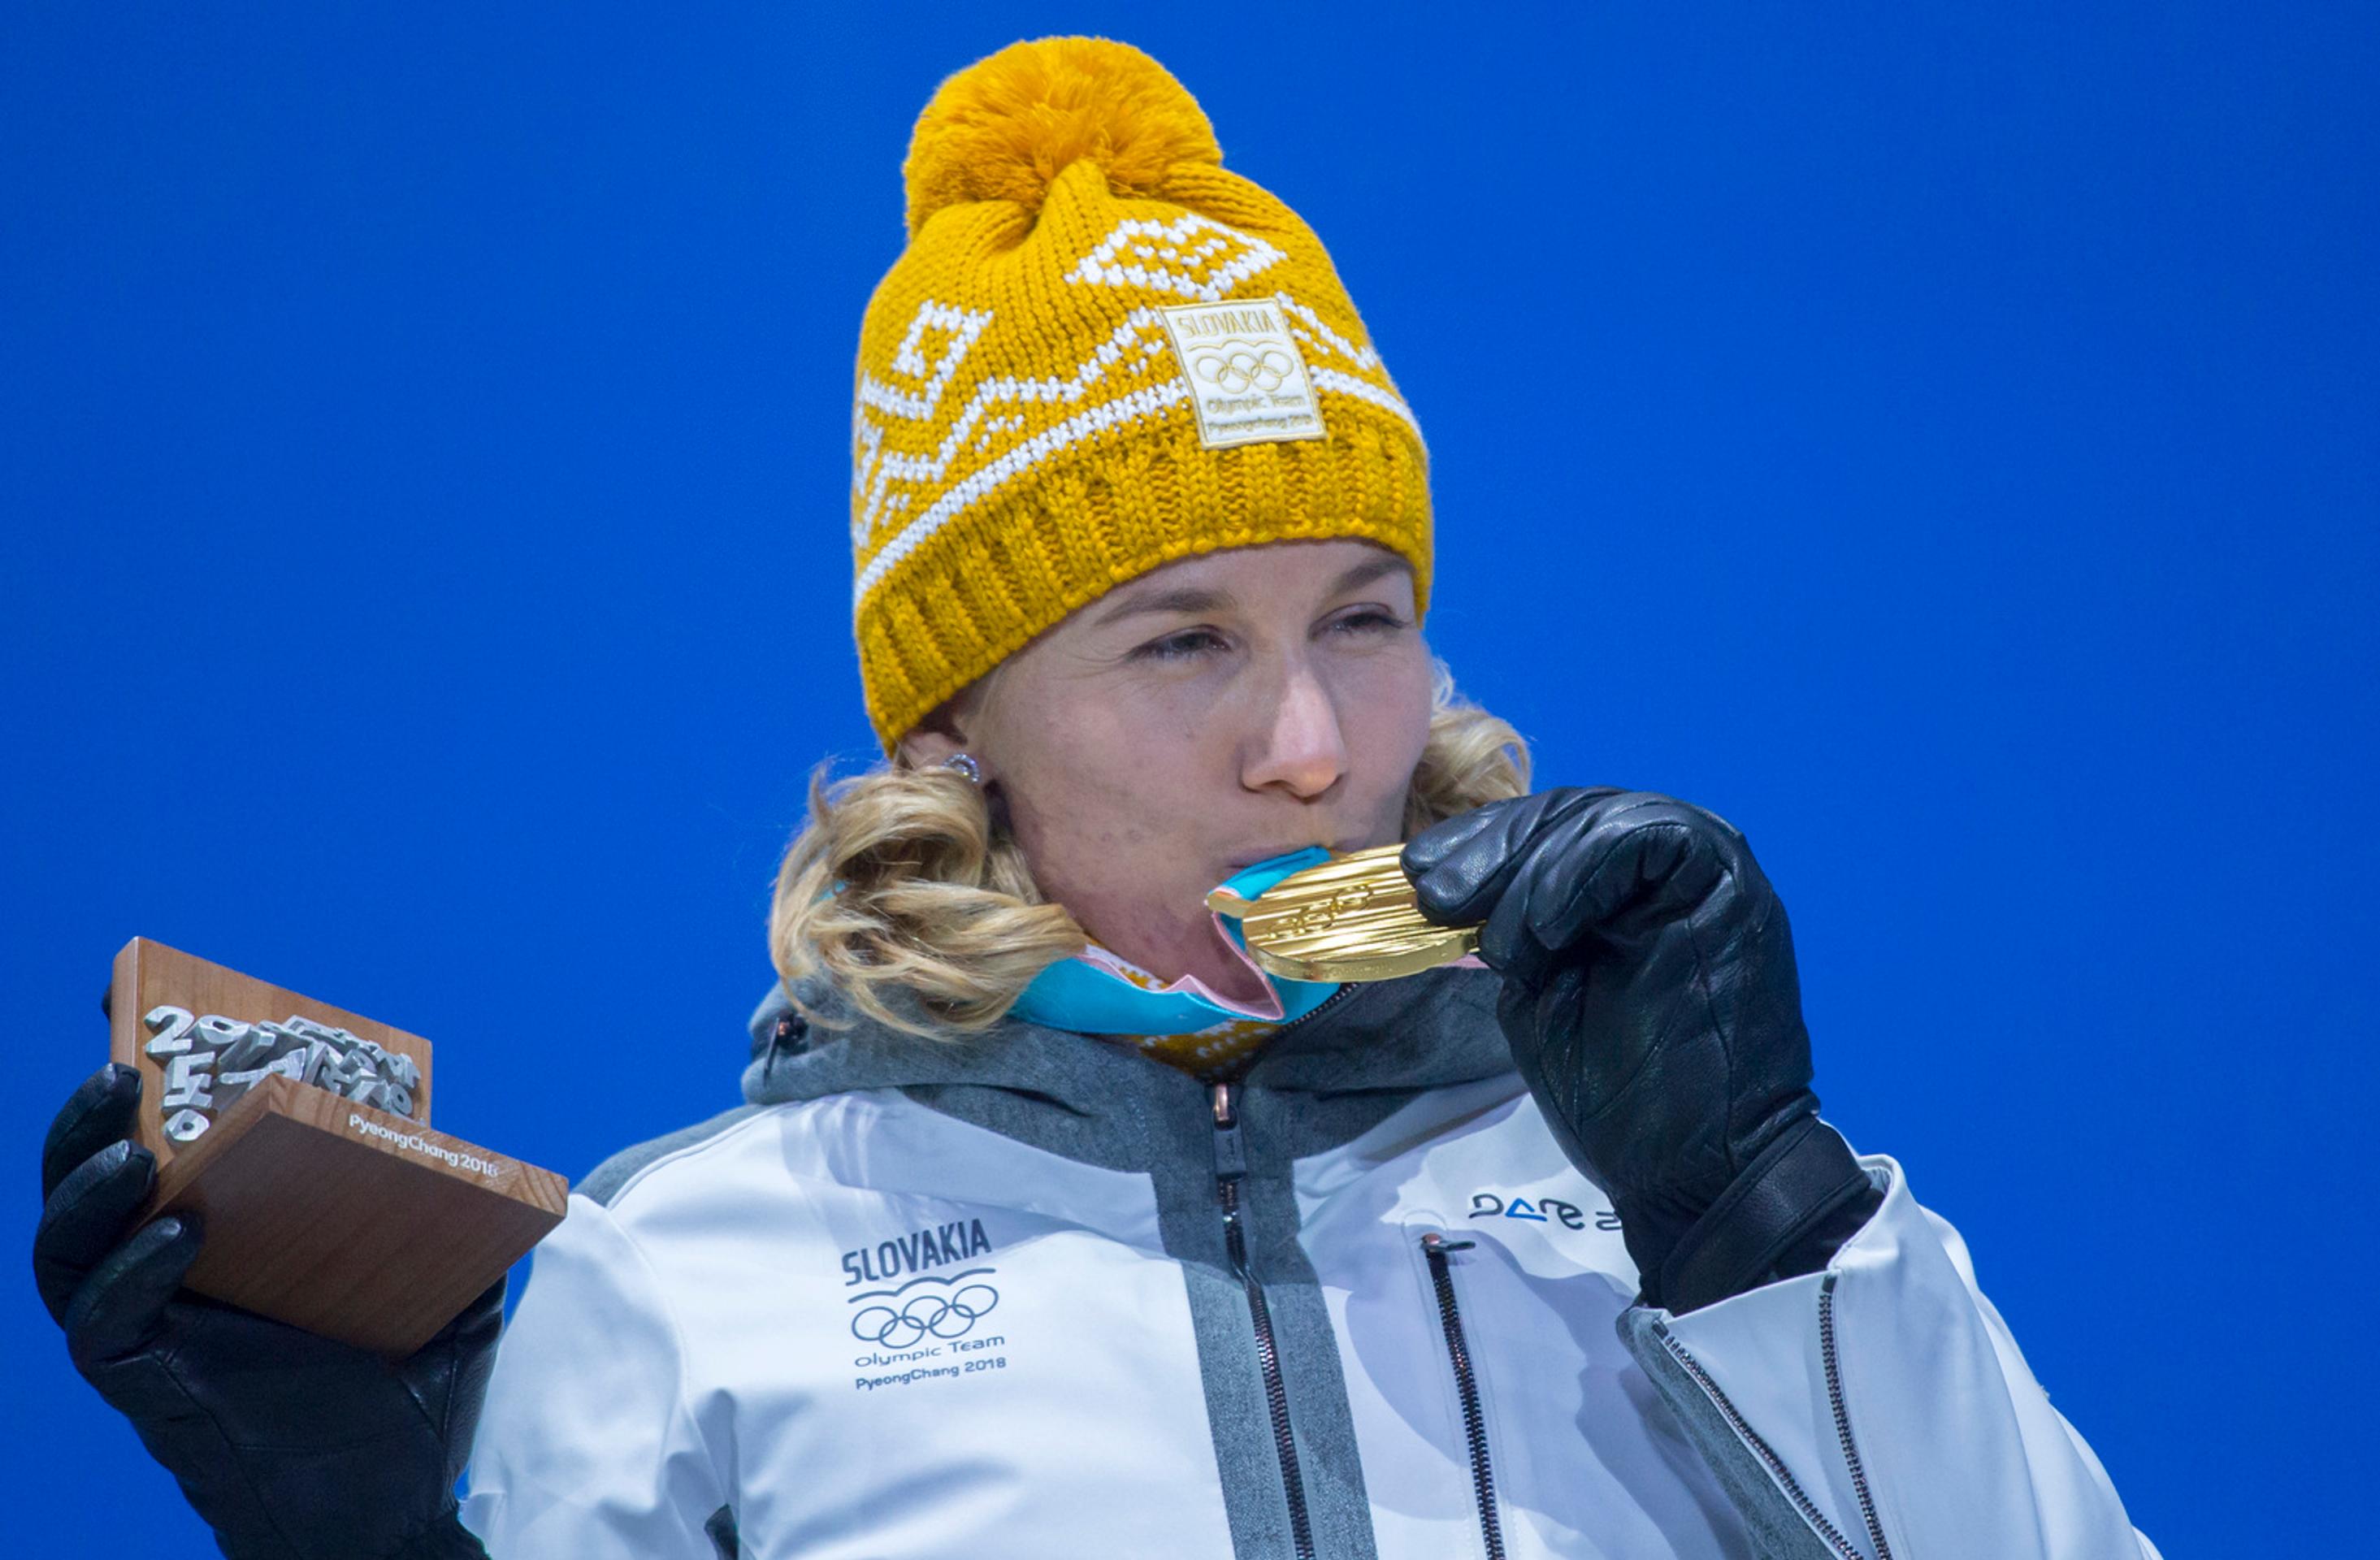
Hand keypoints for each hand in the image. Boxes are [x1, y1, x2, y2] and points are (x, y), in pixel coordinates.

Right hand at [34, 1063, 497, 1559]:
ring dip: (85, 1190)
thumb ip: (464, 1232)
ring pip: (66, 1250)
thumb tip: (504, 1172)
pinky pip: (101, 1324)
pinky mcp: (142, 1383)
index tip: (133, 1013)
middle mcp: (167, 1274)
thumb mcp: (445, 1296)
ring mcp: (147, 1329)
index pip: (161, 1149)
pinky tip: (178, 1236)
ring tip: (134, 1146)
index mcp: (227, 1237)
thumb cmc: (402, 1403)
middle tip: (122, 1069)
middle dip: (86, 1124)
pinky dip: (129, 1275)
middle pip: (90, 1185)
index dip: (134, 1090)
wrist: (385, 1511)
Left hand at [1405, 790, 1878, 1311]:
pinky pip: (1644, 838)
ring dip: (1532, 872)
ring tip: (1503, 942)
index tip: (1418, 877)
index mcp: (1630, 884)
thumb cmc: (1620, 1089)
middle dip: (1493, 849)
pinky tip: (1542, 932)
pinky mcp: (1727, 882)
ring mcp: (1707, 867)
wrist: (1695, 1162)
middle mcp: (1672, 862)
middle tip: (1437, 895)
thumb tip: (1441, 884)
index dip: (1480, 843)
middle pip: (1570, 812)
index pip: (1549, 828)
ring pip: (1600, 817)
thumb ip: (1511, 927)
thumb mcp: (1543, 988)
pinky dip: (1578, 874)